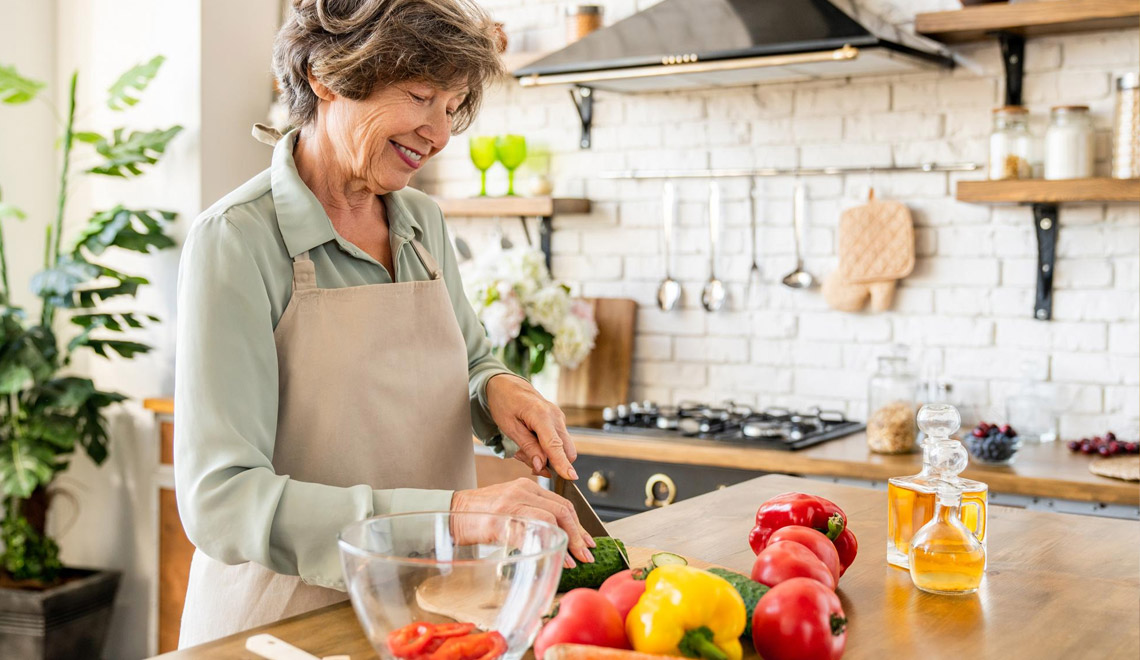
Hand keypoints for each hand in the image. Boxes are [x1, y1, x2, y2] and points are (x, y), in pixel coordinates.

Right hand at [451, 478, 596, 567]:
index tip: (587, 541)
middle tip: (586, 554)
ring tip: (574, 561)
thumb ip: (532, 512)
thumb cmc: (480, 514)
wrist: (450, 513)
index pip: (562, 503)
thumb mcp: (510, 505)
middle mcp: (522, 491)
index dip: (579, 524)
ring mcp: (511, 504)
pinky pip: (529, 533)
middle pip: (562, 510)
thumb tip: (558, 533)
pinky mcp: (499, 520)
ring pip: (551, 519)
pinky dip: (545, 546)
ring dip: (567, 542)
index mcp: (527, 486)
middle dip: (578, 535)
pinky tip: (552, 556)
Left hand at [486, 374, 577, 480]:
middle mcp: (555, 416)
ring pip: (562, 448)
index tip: (571, 477)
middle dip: (551, 463)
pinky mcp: (558, 421)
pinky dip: (547, 448)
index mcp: (541, 415)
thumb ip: (527, 447)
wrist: (505, 384)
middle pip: (566, 450)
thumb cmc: (504, 402)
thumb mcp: (509, 427)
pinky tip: (530, 442)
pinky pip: (558, 441)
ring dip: (547, 456)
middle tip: (524, 460)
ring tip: (523, 449)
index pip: (555, 445)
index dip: (562, 463)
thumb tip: (541, 466)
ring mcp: (559, 417)